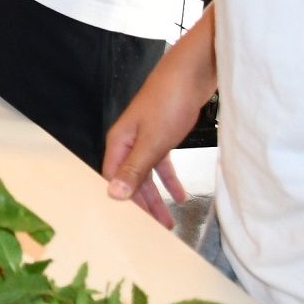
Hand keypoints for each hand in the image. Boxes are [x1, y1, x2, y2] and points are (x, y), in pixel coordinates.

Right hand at [103, 32, 215, 226]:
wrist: (190, 75)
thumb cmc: (168, 103)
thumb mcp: (153, 141)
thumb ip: (134, 169)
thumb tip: (114, 194)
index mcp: (119, 142)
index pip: (113, 179)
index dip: (123, 201)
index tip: (135, 225)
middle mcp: (128, 141)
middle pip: (130, 179)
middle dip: (142, 205)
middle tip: (155, 229)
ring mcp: (144, 138)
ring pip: (146, 174)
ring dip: (157, 197)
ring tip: (168, 221)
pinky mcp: (161, 135)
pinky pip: (160, 164)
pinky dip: (169, 180)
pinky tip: (180, 194)